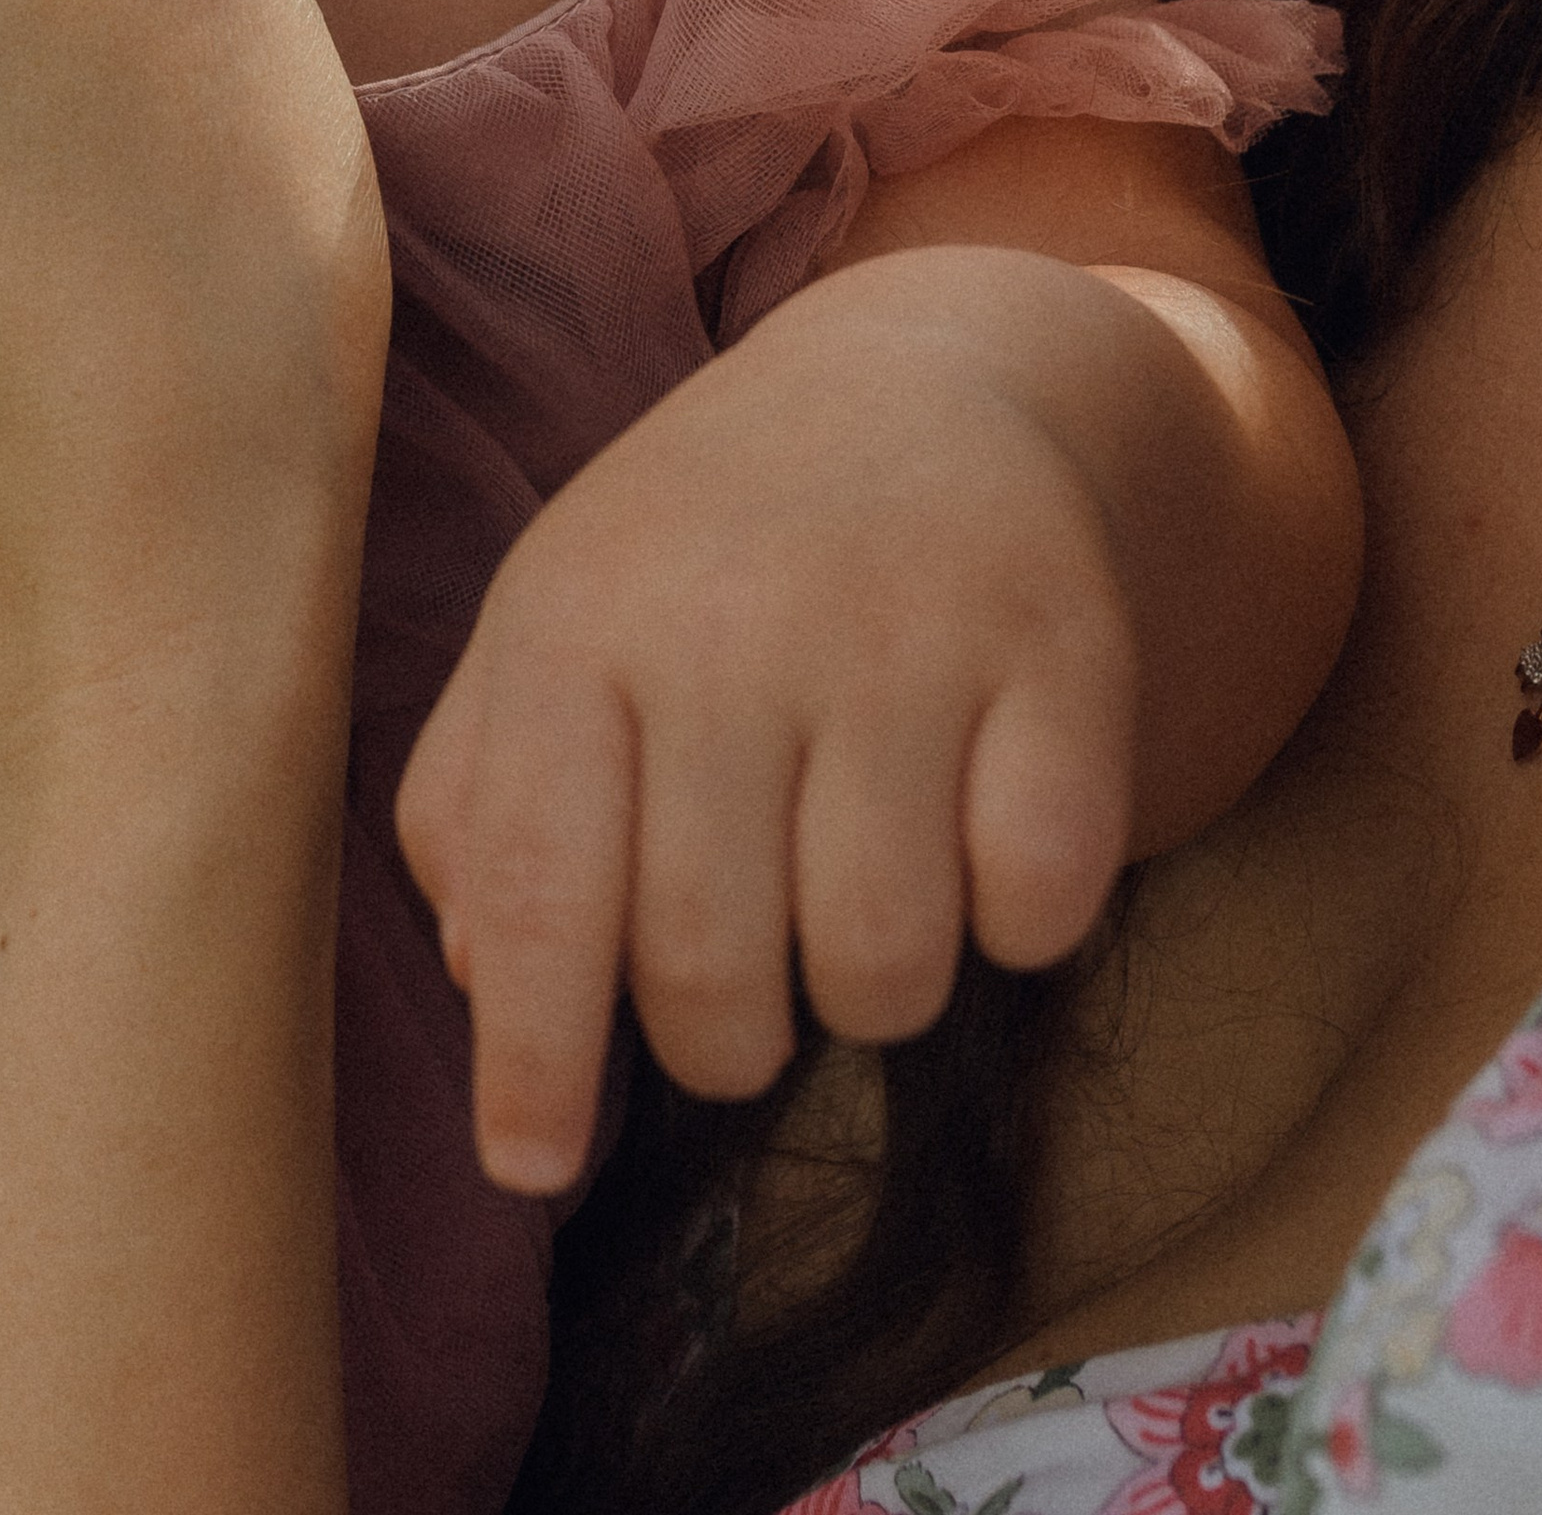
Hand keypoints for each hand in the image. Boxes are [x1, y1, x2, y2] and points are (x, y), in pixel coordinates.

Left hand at [395, 250, 1144, 1191]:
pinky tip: (979, 828)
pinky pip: (1039, 905)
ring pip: (881, 968)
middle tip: (743, 982)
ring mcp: (904, 626)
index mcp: (576, 617)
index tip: (533, 1168)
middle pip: (712, 973)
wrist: (924, 372)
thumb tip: (483, 986)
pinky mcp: (1064, 642)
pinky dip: (1016, 918)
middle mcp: (732, 617)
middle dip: (724, 1037)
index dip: (532, 1063)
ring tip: (852, 884)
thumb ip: (477, 801)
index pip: (532, 888)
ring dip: (871, 986)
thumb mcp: (553, 627)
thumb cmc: (703, 550)